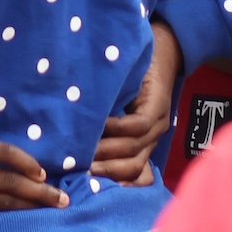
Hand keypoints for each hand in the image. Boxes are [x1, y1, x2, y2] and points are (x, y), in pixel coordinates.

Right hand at [92, 20, 182, 183]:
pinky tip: (99, 123)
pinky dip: (117, 128)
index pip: (131, 176)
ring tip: (84, 151)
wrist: (158, 47)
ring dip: (107, 153)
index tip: (83, 185)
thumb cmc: (131, 77)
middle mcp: (154, 138)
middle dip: (105, 172)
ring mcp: (158, 123)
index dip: (110, 182)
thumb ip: (105, 128)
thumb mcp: (117, 107)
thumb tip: (73, 149)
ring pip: (133, 150)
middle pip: (132, 168)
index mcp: (144, 143)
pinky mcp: (158, 106)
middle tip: (78, 172)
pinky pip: (137, 125)